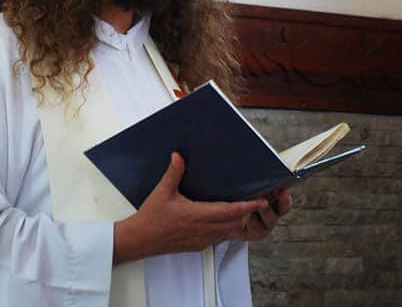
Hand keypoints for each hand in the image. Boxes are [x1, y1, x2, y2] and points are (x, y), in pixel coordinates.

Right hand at [113, 153, 282, 264]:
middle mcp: (203, 230)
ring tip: (247, 208)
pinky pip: (219, 236)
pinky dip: (227, 227)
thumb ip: (173, 173)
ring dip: (238, 220)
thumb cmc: (151, 218)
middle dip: (248, 213)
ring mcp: (202, 239)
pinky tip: (226, 218)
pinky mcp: (199, 244)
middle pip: (234, 222)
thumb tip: (178, 156)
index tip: (260, 201)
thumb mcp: (163, 192)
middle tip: (260, 201)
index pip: (229, 211)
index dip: (247, 206)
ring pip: (228, 231)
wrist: (141, 240)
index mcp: (197, 216)